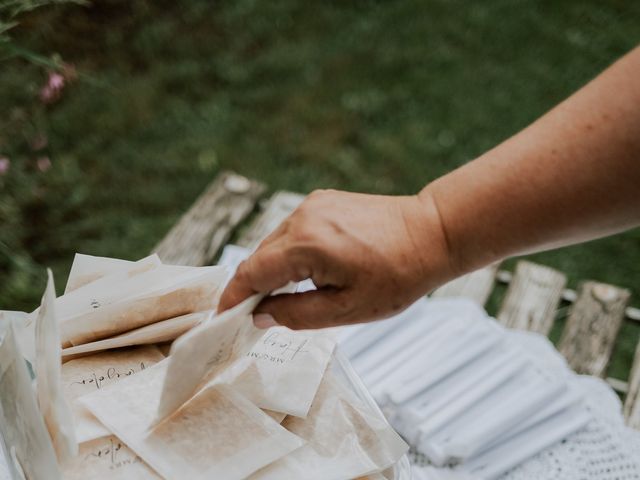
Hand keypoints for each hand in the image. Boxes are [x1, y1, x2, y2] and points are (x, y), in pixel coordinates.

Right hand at [218, 189, 455, 329]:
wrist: (432, 233)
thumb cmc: (397, 275)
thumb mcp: (346, 310)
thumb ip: (296, 315)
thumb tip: (260, 315)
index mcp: (306, 245)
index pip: (251, 273)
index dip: (233, 298)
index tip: (222, 318)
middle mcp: (303, 217)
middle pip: (260, 257)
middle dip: (252, 287)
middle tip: (254, 315)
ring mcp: (313, 205)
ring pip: (275, 243)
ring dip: (273, 269)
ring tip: (286, 297)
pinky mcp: (323, 201)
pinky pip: (293, 231)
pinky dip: (290, 253)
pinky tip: (306, 271)